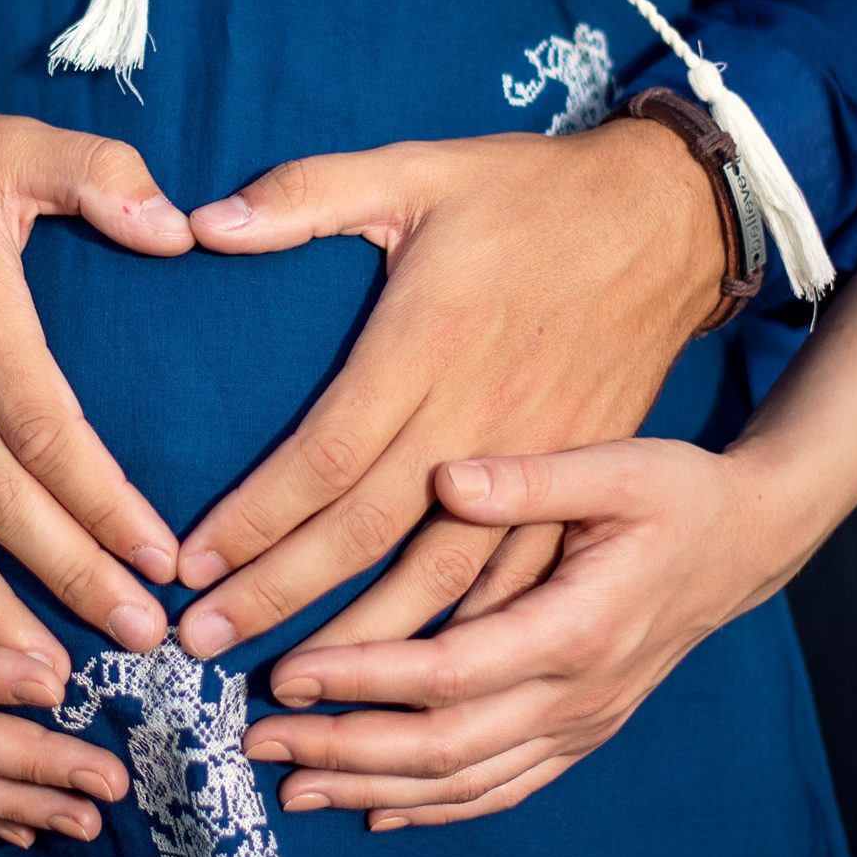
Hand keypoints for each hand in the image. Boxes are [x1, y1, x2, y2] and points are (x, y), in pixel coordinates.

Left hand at [171, 118, 724, 656]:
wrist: (667, 219)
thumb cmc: (530, 192)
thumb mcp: (417, 169)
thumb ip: (307, 195)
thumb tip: (202, 222)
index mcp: (427, 345)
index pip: (324, 456)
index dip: (254, 518)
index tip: (189, 563)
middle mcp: (477, 416)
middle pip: (366, 532)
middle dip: (280, 596)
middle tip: (204, 644)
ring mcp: (534, 459)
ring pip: (440, 577)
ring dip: (363, 640)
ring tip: (291, 687)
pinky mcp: (574, 479)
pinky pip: (514, 580)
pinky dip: (463, 636)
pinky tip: (413, 681)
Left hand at [241, 438, 804, 827]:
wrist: (749, 545)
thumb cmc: (678, 493)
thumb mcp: (619, 465)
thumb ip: (530, 478)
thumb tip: (443, 477)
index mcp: (580, 628)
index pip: (450, 673)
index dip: (363, 680)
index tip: (285, 674)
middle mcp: (581, 694)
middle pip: (446, 748)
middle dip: (344, 750)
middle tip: (256, 741)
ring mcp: (584, 724)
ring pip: (468, 784)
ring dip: (375, 791)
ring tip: (291, 790)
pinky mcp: (583, 732)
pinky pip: (503, 788)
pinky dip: (437, 809)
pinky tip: (377, 813)